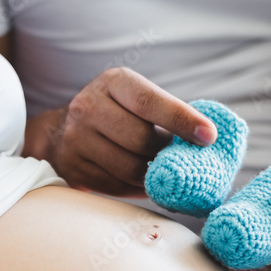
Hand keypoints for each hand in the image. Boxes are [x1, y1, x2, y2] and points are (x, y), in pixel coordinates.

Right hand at [28, 68, 217, 196]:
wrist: (61, 132)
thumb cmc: (118, 114)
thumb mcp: (136, 98)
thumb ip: (168, 112)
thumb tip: (208, 139)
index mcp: (113, 82)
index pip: (150, 102)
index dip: (182, 120)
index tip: (209, 136)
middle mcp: (88, 106)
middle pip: (141, 140)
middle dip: (164, 152)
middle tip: (174, 155)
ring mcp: (75, 139)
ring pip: (130, 168)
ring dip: (153, 174)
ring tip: (158, 168)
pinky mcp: (73, 168)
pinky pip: (117, 187)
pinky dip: (137, 187)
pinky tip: (141, 179)